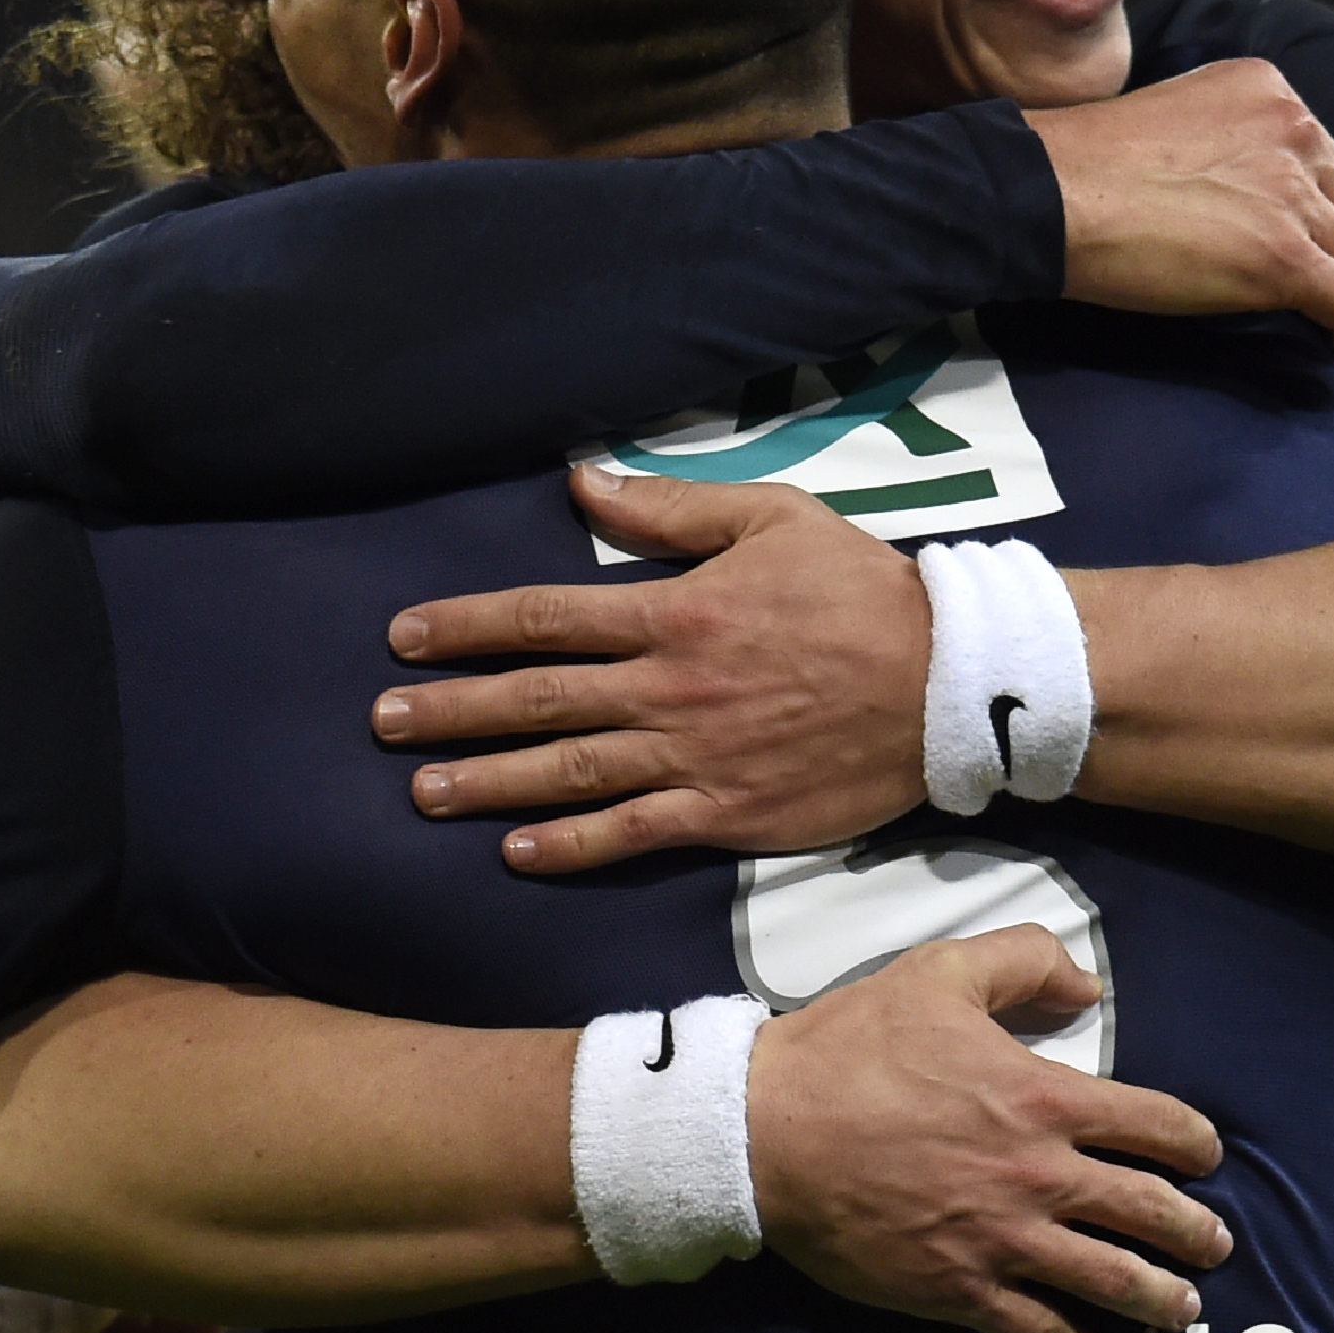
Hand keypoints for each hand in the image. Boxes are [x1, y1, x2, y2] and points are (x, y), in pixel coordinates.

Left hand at [375, 468, 926, 873]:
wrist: (949, 682)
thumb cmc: (862, 591)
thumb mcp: (771, 518)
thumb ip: (671, 507)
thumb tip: (582, 480)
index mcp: (674, 612)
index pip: (545, 619)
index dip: (467, 627)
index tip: (405, 637)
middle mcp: (671, 688)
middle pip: (538, 700)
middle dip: (452, 711)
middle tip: (384, 722)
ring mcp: (697, 757)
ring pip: (571, 772)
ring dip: (489, 783)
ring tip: (423, 793)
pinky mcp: (730, 814)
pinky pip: (635, 833)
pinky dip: (573, 846)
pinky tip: (516, 852)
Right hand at [745, 925, 1230, 1332]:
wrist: (764, 1131)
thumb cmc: (848, 1049)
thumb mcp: (938, 974)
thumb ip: (1023, 963)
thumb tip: (1088, 985)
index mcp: (1044, 1098)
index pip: (1157, 1126)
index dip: (1194, 1143)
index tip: (1203, 1157)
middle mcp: (1041, 1176)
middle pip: (1150, 1212)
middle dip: (1196, 1232)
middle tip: (1214, 1244)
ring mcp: (1004, 1240)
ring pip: (1112, 1281)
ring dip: (1160, 1299)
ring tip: (1181, 1311)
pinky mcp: (960, 1290)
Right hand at [1030, 61, 1333, 387]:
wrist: (1052, 194)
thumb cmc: (1079, 165)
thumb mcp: (1171, 123)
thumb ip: (1218, 144)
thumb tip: (1228, 196)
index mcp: (1267, 91)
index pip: (1320, 160)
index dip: (1324, 209)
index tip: (1319, 243)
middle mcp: (1296, 130)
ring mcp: (1296, 194)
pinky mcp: (1287, 256)